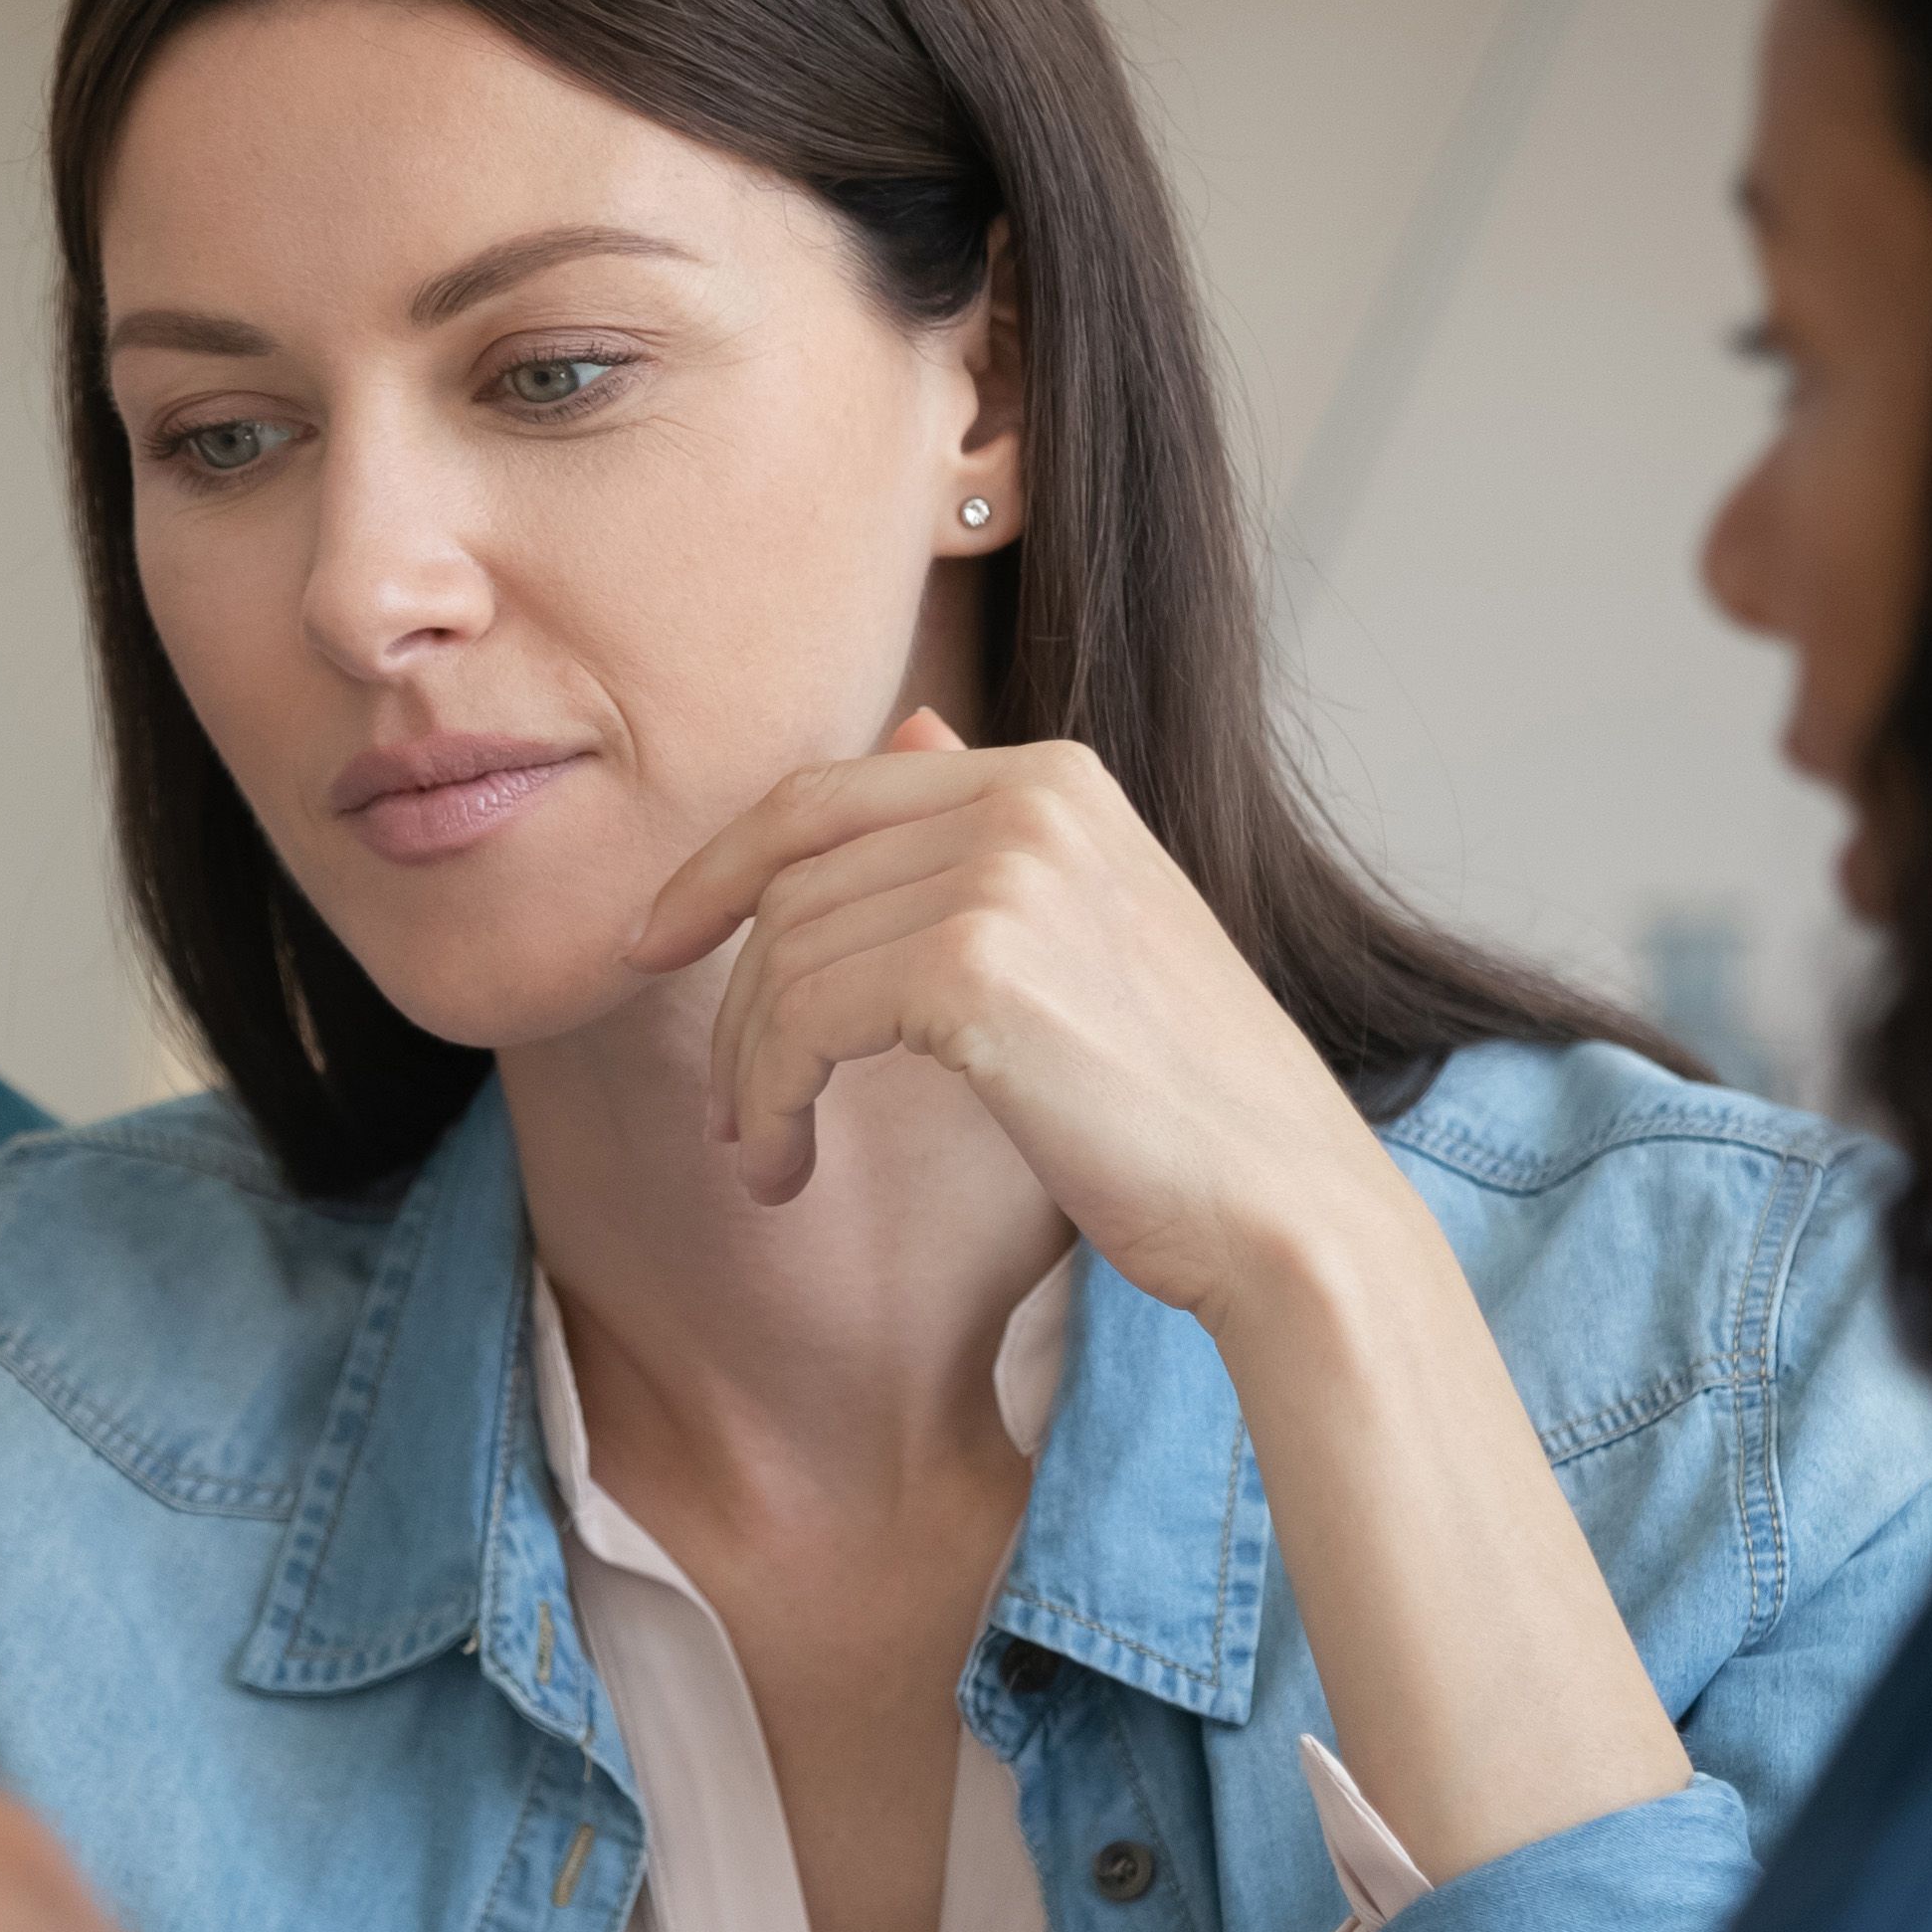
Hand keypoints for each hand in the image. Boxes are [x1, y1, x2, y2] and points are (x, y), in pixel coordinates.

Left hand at [628, 714, 1393, 1326]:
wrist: (1277, 1205)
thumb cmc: (1178, 1099)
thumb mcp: (1084, 934)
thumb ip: (986, 835)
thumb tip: (905, 726)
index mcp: (1053, 777)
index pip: (826, 795)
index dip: (721, 868)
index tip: (654, 944)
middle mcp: (1028, 799)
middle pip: (791, 880)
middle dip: (734, 1000)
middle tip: (729, 1109)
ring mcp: (1004, 874)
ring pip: (785, 956)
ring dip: (750, 1074)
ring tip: (763, 1156)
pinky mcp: (974, 967)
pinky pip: (800, 1020)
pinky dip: (768, 1100)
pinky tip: (782, 1166)